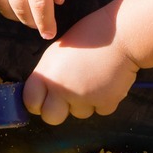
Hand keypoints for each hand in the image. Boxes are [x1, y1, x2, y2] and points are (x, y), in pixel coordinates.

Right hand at [0, 0, 73, 39]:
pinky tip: (7, 2)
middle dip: (30, 20)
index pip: (40, 4)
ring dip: (13, 13)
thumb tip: (58, 1)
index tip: (49, 33)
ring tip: (24, 16)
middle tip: (38, 26)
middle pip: (19, 5)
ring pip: (0, 1)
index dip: (45, 22)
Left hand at [22, 16, 139, 124]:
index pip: (30, 101)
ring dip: (85, 103)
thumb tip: (46, 92)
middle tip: (70, 97)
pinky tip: (108, 81)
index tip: (45, 99)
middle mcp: (61, 88)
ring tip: (94, 79)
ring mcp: (83, 97)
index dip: (38, 102)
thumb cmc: (91, 36)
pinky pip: (101, 110)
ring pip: (79, 114)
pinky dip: (105, 101)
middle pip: (51, 118)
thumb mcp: (60, 51)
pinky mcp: (104, 102)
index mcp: (47, 72)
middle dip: (59, 111)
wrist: (123, 35)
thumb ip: (51, 73)